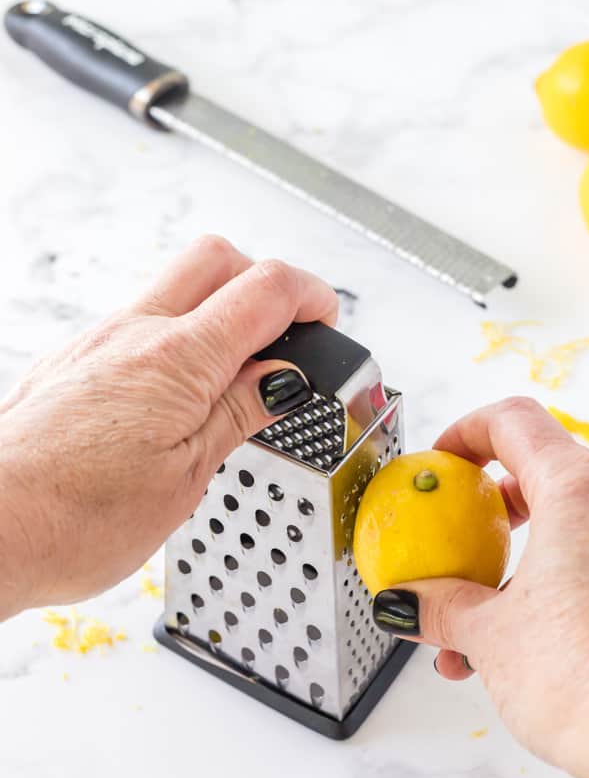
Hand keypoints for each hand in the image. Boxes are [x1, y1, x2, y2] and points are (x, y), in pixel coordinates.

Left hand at [0, 236, 336, 615]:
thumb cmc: (72, 517)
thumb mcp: (186, 476)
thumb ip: (238, 413)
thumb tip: (282, 378)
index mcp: (177, 358)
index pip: (265, 288)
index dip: (311, 297)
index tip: (326, 319)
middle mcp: (133, 333)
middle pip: (217, 259)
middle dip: (265, 283)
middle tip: (287, 335)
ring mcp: (98, 342)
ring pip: (174, 289)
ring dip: (218, 312)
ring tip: (235, 379)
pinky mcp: (74, 362)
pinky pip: (139, 324)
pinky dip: (177, 339)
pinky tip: (181, 397)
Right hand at [372, 397, 588, 777]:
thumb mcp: (489, 636)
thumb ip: (438, 608)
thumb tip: (405, 603)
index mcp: (579, 492)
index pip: (515, 421)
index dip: (467, 432)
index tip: (440, 463)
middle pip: (546, 476)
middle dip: (490, 514)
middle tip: (457, 544)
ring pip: (573, 533)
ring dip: (518, 570)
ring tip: (475, 631)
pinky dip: (557, 593)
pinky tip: (521, 652)